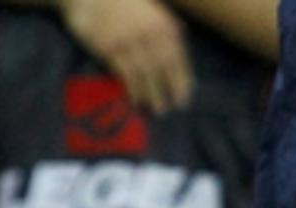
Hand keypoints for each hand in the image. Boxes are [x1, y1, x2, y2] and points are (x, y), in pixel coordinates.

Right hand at [59, 0, 193, 113]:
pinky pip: (126, 73)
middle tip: (171, 109)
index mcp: (161, 23)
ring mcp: (129, 41)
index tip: (185, 97)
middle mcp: (148, 33)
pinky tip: (136, 99)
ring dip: (152, 94)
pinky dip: (133, 89)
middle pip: (163, 68)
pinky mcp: (110, 48)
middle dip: (169, 91)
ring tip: (156, 109)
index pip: (177, 57)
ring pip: (146, 74)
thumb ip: (163, 18)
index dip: (182, 79)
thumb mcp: (148, 3)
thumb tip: (181, 31)